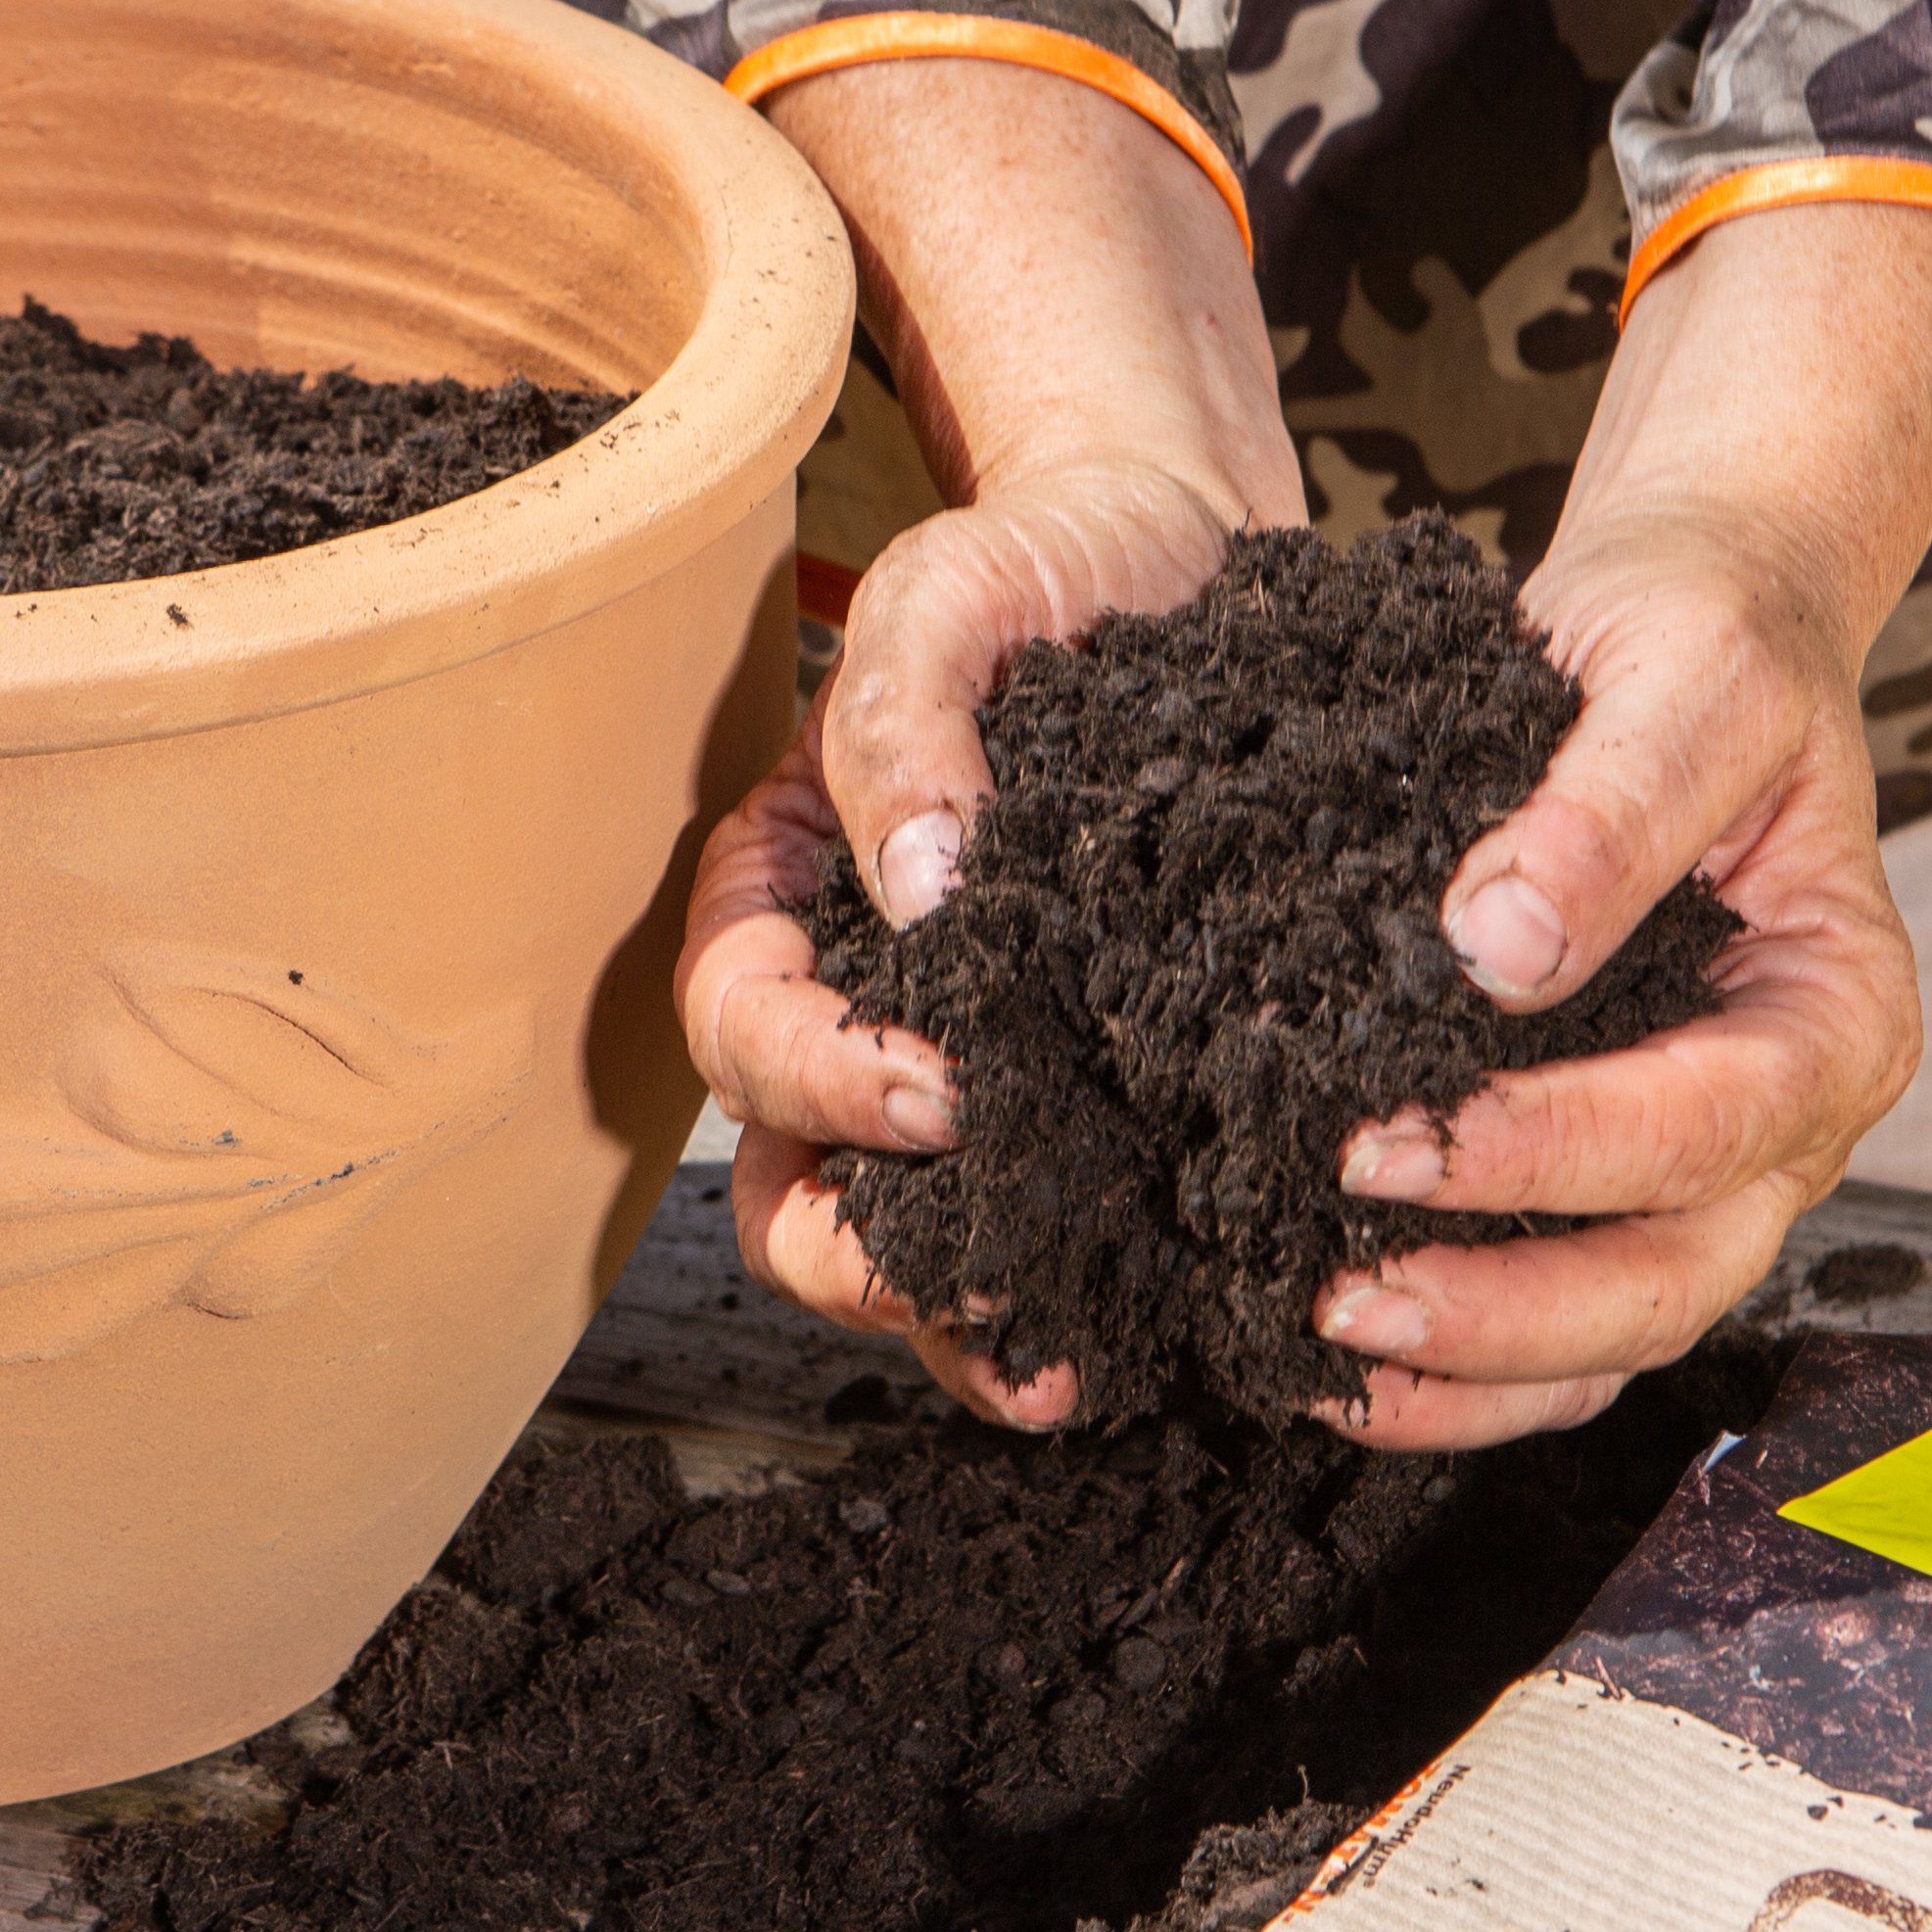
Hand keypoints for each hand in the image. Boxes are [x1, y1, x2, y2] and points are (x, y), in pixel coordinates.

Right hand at [684, 459, 1238, 1426]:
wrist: (1188, 560)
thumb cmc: (1044, 568)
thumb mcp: (954, 596)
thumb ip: (902, 722)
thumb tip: (916, 885)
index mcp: (781, 897)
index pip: (743, 1024)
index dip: (820, 1079)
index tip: (942, 1092)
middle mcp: (850, 1007)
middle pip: (787, 1181)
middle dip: (866, 1255)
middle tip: (975, 1280)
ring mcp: (960, 1069)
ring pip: (899, 1241)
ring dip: (958, 1322)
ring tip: (1055, 1370)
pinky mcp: (1081, 1101)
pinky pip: (1042, 1229)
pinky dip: (1073, 1297)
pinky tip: (1143, 1334)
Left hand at [1299, 200, 1931, 1448]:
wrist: (1684, 637)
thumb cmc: (1700, 643)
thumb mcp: (1682, 674)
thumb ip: (1609, 806)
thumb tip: (1500, 946)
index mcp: (1840, 1011)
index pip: (1710, 1123)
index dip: (1550, 1153)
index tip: (1386, 1142)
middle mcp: (1791, 1122)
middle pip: (1676, 1276)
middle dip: (1507, 1309)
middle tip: (1340, 1292)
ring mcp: (1711, 1173)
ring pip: (1618, 1333)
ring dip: (1474, 1365)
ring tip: (1319, 1346)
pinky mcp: (1619, 1186)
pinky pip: (1560, 1326)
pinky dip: (1460, 1367)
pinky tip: (1332, 1363)